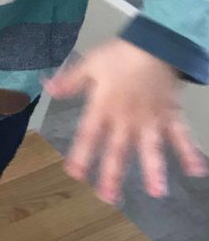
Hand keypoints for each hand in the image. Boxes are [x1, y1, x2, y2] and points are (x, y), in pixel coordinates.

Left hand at [45, 38, 206, 203]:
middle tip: (109, 198)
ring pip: (152, 148)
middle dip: (113, 174)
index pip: (89, 135)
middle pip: (118, 150)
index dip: (81, 154)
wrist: (156, 43)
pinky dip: (190, 152)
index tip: (75, 174)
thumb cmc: (120, 54)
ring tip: (157, 192)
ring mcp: (151, 119)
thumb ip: (70, 81)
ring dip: (154, 170)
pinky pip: (181, 135)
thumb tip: (47, 88)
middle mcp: (127, 118)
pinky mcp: (171, 115)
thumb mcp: (90, 64)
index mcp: (104, 107)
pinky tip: (196, 171)